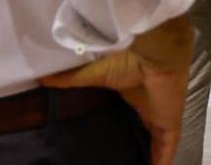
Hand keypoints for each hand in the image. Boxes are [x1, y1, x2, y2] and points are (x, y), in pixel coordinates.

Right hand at [41, 46, 188, 164]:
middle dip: (130, 147)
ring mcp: (160, 119)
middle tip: (113, 161)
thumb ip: (70, 79)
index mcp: (131, 97)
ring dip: (145, 158)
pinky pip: (167, 150)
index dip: (116, 130)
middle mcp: (147, 109)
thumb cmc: (127, 62)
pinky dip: (162, 162)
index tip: (101, 143)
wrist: (155, 56)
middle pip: (138, 134)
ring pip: (154, 146)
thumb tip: (41, 77)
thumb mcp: (94, 74)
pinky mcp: (170, 126)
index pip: (124, 118)